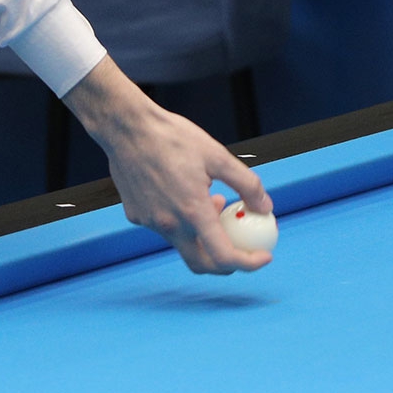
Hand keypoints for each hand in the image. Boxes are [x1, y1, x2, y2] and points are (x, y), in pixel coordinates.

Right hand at [64, 56, 272, 273]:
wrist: (127, 129)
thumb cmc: (173, 138)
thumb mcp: (218, 156)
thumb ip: (246, 184)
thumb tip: (265, 207)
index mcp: (192, 211)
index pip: (224, 256)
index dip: (248, 262)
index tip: (264, 256)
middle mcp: (169, 224)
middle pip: (201, 263)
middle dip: (225, 263)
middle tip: (242, 249)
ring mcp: (149, 223)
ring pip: (182, 242)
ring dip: (203, 235)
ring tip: (214, 202)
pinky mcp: (136, 216)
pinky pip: (164, 227)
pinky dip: (181, 220)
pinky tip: (185, 193)